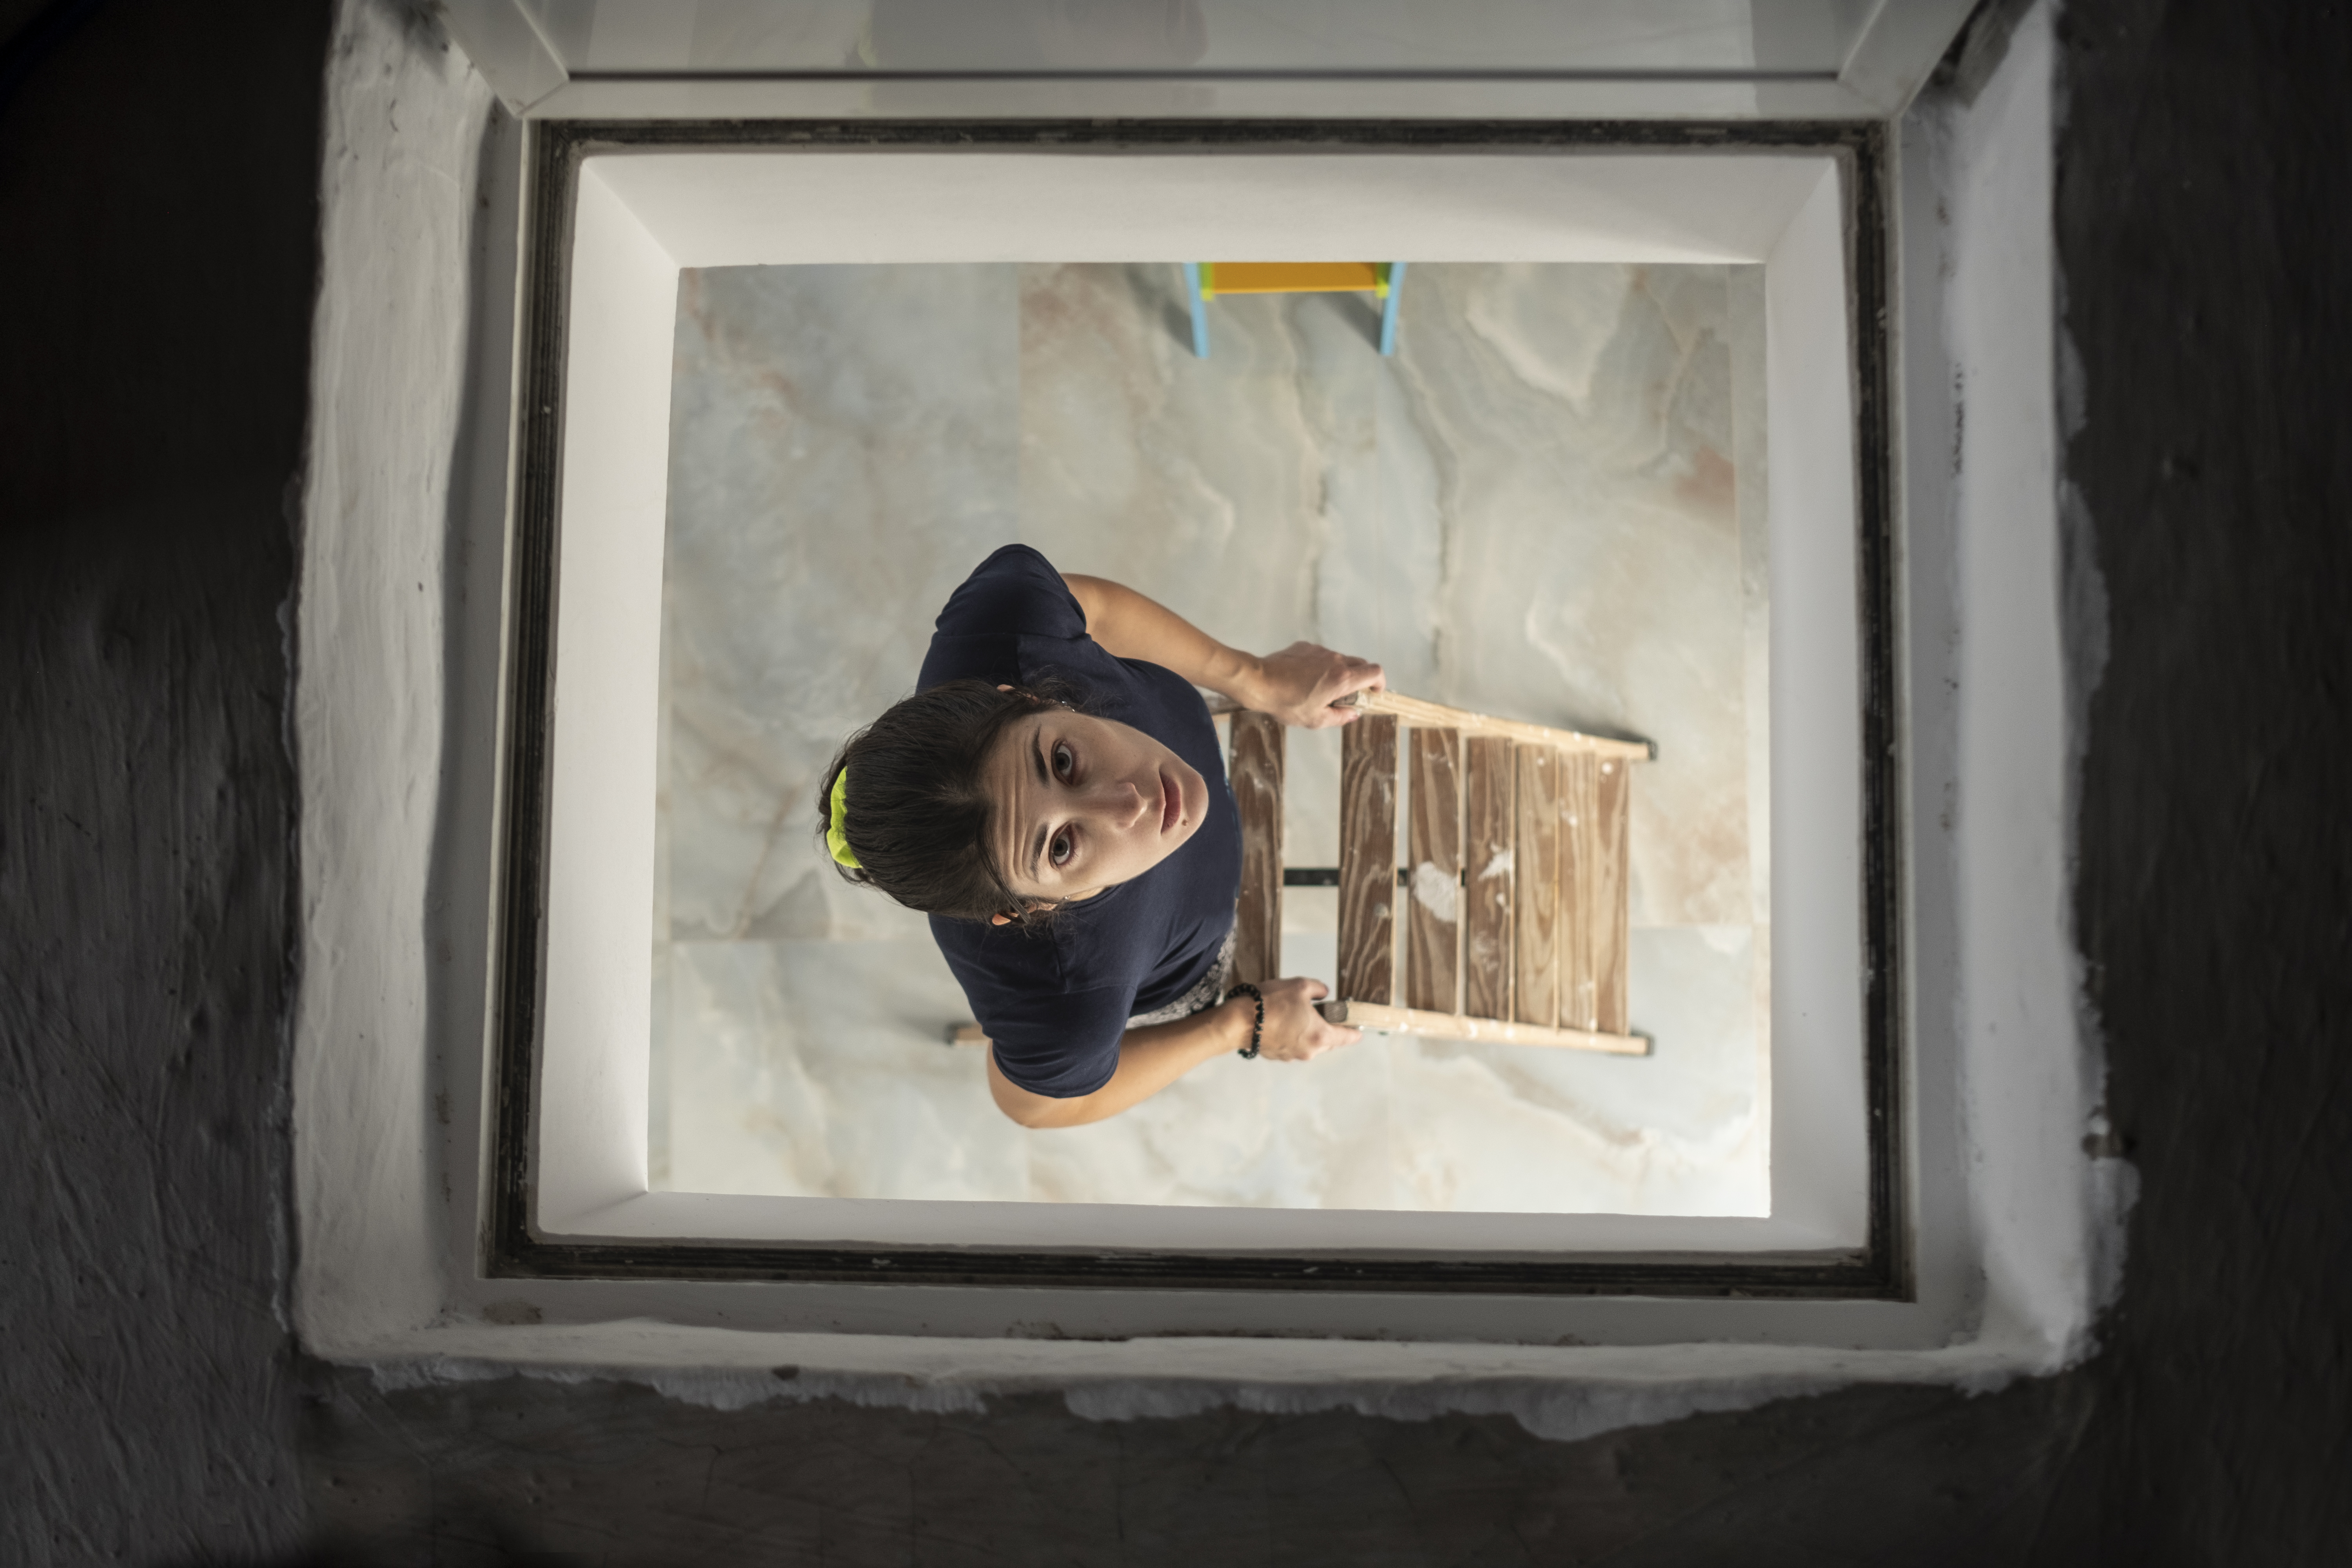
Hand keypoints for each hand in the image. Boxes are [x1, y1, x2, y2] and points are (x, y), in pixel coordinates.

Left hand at [1242, 641, 1385, 728]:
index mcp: (1342, 679)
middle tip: (1347, 694)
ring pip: (1339, 659)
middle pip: (1360, 664)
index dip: (1379, 682)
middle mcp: (1335, 660)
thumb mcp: (1315, 720)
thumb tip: (1352, 714)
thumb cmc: (1287, 703)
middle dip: (1360, 679)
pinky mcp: (1305, 646)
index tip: (1373, 692)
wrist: (1259, 682)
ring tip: (1320, 688)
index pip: (1375, 672)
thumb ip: (1340, 717)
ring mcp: (1320, 651)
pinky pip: (1321, 655)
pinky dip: (1320, 666)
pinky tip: (1304, 678)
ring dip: (1338, 672)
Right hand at [1248, 976, 1361, 1062]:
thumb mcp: (1300, 986)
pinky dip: (1290, 1036)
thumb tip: (1324, 993)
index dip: (1355, 1031)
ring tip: (1293, 1013)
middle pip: (1328, 1041)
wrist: (1239, 1021)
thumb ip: (1318, 989)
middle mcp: (1310, 1050)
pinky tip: (1280, 1021)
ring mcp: (1293, 1056)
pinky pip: (1291, 1045)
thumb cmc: (1271, 1003)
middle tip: (1319, 1010)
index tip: (1359, 1029)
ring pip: (1308, 1043)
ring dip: (1306, 1031)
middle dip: (1326, 1027)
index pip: (1348, 1038)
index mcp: (1321, 1035)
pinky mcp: (1278, 1056)